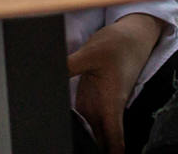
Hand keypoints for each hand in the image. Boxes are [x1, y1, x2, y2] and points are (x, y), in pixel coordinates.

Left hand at [67, 13, 164, 152]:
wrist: (131, 35)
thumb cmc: (118, 45)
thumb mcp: (91, 53)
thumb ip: (68, 66)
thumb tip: (47, 72)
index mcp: (111, 105)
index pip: (116, 142)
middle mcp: (106, 111)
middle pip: (100, 144)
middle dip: (89, 151)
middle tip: (64, 150)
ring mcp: (97, 106)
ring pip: (91, 135)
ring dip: (81, 140)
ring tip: (59, 143)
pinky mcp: (90, 99)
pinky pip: (82, 120)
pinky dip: (75, 127)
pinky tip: (59, 127)